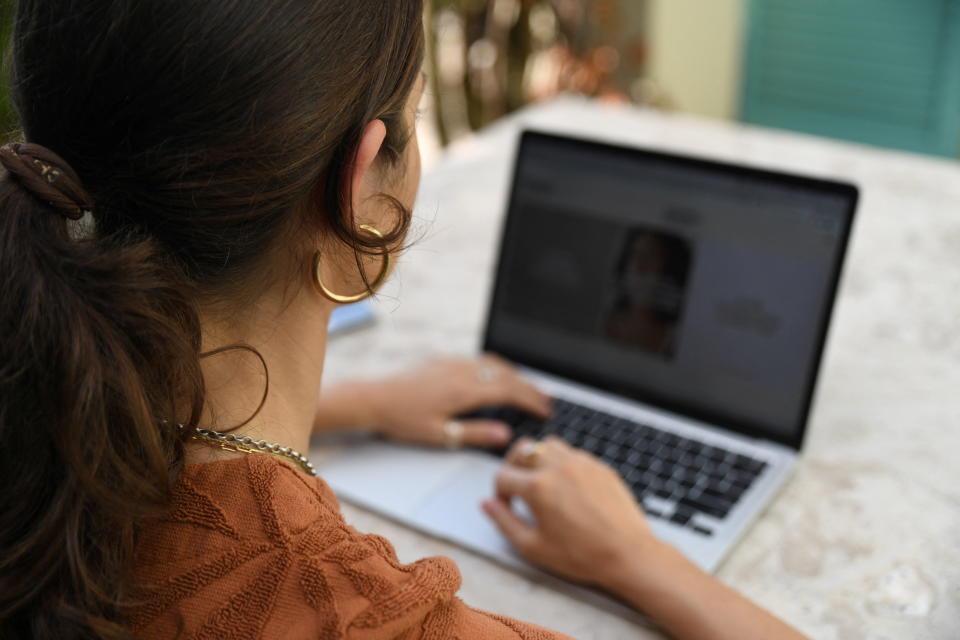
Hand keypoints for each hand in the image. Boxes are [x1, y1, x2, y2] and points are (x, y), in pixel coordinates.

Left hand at [365, 355, 551, 448]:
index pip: (509, 391)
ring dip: (515, 376)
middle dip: (529, 387)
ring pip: (494, 364)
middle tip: (548, 400)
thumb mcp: (441, 435)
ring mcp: (453, 362)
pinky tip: (498, 376)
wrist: (373, 398)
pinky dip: (497, 368)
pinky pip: (478, 360)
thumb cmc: (403, 421)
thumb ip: (476, 434)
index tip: (546, 410)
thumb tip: (507, 435)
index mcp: (464, 391)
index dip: (531, 400)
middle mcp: (462, 371)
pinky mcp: (443, 359)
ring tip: (530, 388)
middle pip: (506, 375)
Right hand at [482, 436, 668, 588]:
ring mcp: (581, 463)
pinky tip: (567, 486)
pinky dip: (562, 463)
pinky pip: (573, 453)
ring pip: (548, 444)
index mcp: (537, 487)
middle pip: (522, 449)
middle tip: (516, 487)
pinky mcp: (600, 466)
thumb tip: (488, 504)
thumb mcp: (532, 547)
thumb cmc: (582, 555)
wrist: (628, 554)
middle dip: (512, 466)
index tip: (506, 506)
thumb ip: (503, 522)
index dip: (498, 493)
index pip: (503, 476)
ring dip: (537, 458)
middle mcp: (558, 467)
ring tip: (540, 480)